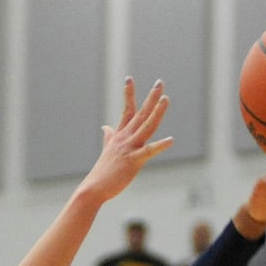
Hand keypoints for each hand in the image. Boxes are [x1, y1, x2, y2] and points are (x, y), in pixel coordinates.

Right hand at [81, 78, 172, 201]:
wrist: (94, 187)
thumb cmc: (103, 172)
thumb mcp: (106, 150)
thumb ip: (108, 137)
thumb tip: (105, 127)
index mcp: (119, 135)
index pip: (126, 110)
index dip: (129, 94)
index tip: (129, 78)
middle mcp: (125, 138)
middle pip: (140, 113)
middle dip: (151, 97)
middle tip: (160, 82)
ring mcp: (129, 148)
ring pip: (146, 126)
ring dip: (157, 112)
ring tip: (166, 99)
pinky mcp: (134, 161)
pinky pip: (149, 151)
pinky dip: (160, 146)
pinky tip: (171, 140)